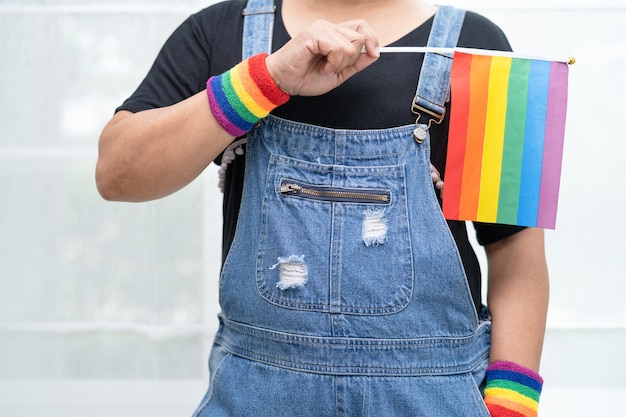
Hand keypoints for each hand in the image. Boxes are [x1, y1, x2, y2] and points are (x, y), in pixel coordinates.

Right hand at [265, 19, 379, 96]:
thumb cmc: (305, 77)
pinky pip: (338, 48)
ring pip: (350, 45)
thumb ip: (356, 63)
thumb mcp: (338, 73)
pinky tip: (322, 67)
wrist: (284, 82)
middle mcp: (328, 27)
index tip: (373, 54)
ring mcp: (320, 28)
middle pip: (359, 37)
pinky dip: (333, 63)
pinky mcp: (313, 34)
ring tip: (325, 68)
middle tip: (334, 67)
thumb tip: (374, 54)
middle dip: (351, 59)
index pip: (361, 26)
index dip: (371, 38)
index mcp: (334, 33)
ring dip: (340, 64)